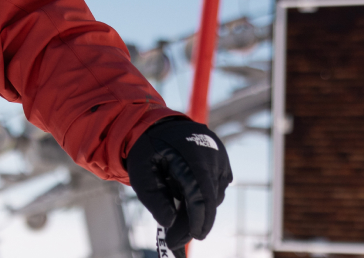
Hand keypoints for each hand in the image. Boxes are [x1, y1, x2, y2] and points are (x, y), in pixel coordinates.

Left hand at [126, 118, 232, 253]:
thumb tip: (168, 223)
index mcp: (191, 155)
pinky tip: (182, 196)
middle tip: (175, 240)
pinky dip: (201, 197)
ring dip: (197, 209)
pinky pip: (215, 188)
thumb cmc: (148, 148)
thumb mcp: (140, 172)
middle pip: (209, 198)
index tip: (193, 237)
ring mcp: (221, 159)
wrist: (160, 125)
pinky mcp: (223, 164)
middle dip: (195, 222)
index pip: (201, 194)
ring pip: (213, 196)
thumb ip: (154, 198)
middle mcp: (212, 156)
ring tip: (173, 213)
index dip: (199, 219)